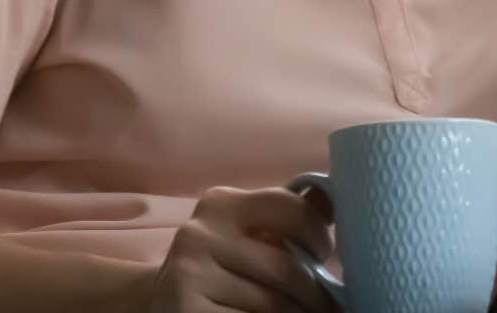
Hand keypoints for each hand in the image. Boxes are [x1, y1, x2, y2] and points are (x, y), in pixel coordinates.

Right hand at [138, 184, 336, 312]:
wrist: (160, 300)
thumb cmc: (221, 265)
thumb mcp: (247, 232)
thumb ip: (287, 216)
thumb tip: (336, 196)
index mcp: (222, 203)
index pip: (292, 210)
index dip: (319, 237)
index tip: (325, 257)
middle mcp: (200, 233)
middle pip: (284, 268)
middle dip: (315, 293)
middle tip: (330, 305)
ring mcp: (188, 274)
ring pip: (270, 304)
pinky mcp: (184, 309)